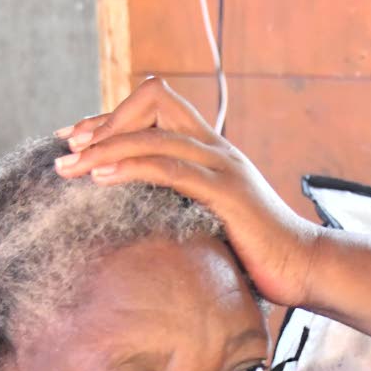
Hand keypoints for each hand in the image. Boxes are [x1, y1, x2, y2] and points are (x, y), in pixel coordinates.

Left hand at [53, 78, 320, 308]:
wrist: (304, 268)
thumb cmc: (256, 254)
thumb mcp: (209, 220)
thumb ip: (179, 206)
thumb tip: (133, 218)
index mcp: (210, 150)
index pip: (155, 108)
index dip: (111, 118)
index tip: (74, 140)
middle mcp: (215, 147)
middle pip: (152, 102)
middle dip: (103, 123)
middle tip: (66, 151)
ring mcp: (221, 165)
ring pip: (153, 135)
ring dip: (104, 146)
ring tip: (69, 167)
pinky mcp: (224, 191)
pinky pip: (168, 168)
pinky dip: (130, 167)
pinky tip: (101, 178)